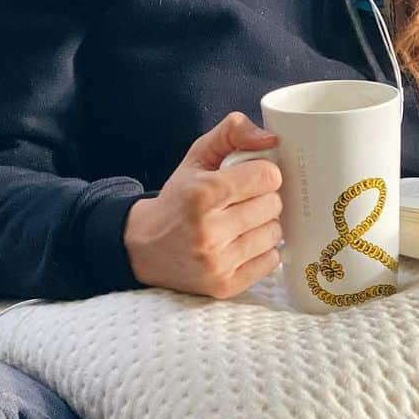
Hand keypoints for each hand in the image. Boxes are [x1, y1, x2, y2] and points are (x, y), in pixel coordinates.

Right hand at [123, 112, 283, 296]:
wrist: (144, 247)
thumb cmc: (178, 198)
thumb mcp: (197, 156)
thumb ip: (232, 132)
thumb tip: (271, 138)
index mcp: (202, 193)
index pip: (267, 176)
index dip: (263, 174)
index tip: (250, 178)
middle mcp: (208, 230)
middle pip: (273, 205)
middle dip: (262, 199)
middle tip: (241, 202)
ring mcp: (217, 262)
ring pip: (275, 233)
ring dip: (263, 226)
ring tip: (240, 224)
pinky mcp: (224, 286)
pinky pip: (270, 262)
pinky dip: (261, 252)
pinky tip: (240, 245)